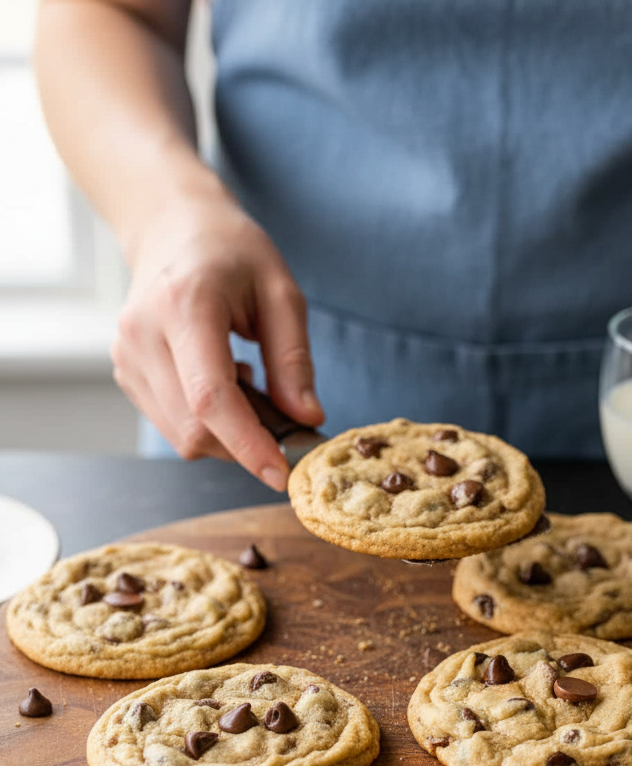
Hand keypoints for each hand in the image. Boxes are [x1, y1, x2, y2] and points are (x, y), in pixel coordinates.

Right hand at [112, 186, 323, 489]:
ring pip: (181, 436)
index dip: (247, 445)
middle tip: (283, 417)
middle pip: (194, 428)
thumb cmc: (232, 252)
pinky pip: (171, 425)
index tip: (283, 474)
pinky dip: (206, 422)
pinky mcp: (126, 372)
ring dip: (227, 433)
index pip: (210, 398)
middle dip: (245, 443)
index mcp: (184, 306)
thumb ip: (294, 360)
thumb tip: (307, 420)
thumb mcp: (281, 292)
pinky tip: (219, 380)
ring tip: (246, 382)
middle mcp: (143, 334)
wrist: (171, 225)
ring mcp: (127, 356)